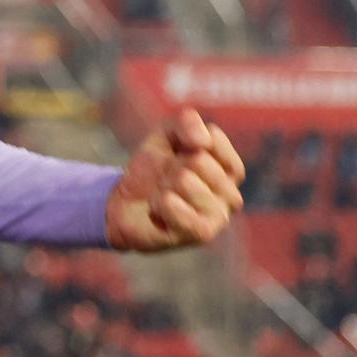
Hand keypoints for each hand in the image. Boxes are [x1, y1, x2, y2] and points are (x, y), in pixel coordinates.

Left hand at [106, 107, 245, 250]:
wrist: (125, 204)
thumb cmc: (153, 169)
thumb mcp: (166, 135)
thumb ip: (186, 122)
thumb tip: (203, 141)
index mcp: (228, 168)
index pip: (213, 139)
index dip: (183, 141)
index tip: (175, 154)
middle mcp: (231, 194)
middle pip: (198, 160)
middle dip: (170, 166)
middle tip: (165, 180)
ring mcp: (220, 216)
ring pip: (185, 180)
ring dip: (162, 186)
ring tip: (163, 196)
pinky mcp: (203, 233)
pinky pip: (175, 206)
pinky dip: (158, 203)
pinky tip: (158, 211)